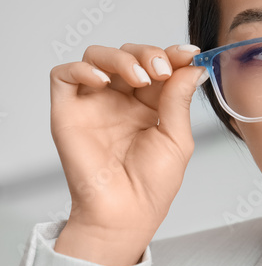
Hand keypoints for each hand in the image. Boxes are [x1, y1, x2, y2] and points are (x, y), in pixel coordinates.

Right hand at [50, 43, 206, 265]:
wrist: (126, 211)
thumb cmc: (152, 184)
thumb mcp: (176, 137)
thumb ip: (179, 100)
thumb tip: (194, 67)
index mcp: (149, 106)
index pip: (157, 66)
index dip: (171, 55)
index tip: (189, 53)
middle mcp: (120, 100)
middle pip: (128, 55)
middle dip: (148, 54)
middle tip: (162, 71)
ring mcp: (94, 103)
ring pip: (97, 57)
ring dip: (120, 57)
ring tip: (140, 78)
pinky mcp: (68, 110)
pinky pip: (64, 75)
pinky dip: (83, 68)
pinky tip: (104, 81)